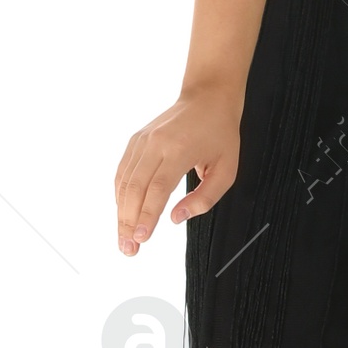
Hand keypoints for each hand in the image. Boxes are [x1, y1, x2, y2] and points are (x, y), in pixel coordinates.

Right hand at [115, 86, 240, 253]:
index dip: (147, 216)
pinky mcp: (135, 141)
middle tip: (128, 249)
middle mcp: (155, 144)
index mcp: (179, 149)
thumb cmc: (220, 135)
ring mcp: (142, 140)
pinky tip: (123, 214)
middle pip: (135, 188)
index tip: (141, 239)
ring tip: (123, 239)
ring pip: (123, 182)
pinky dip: (120, 195)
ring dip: (121, 213)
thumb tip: (176, 218)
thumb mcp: (226, 169)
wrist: (207, 97)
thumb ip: (205, 198)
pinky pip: (122, 172)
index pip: (157, 188)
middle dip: (128, 222)